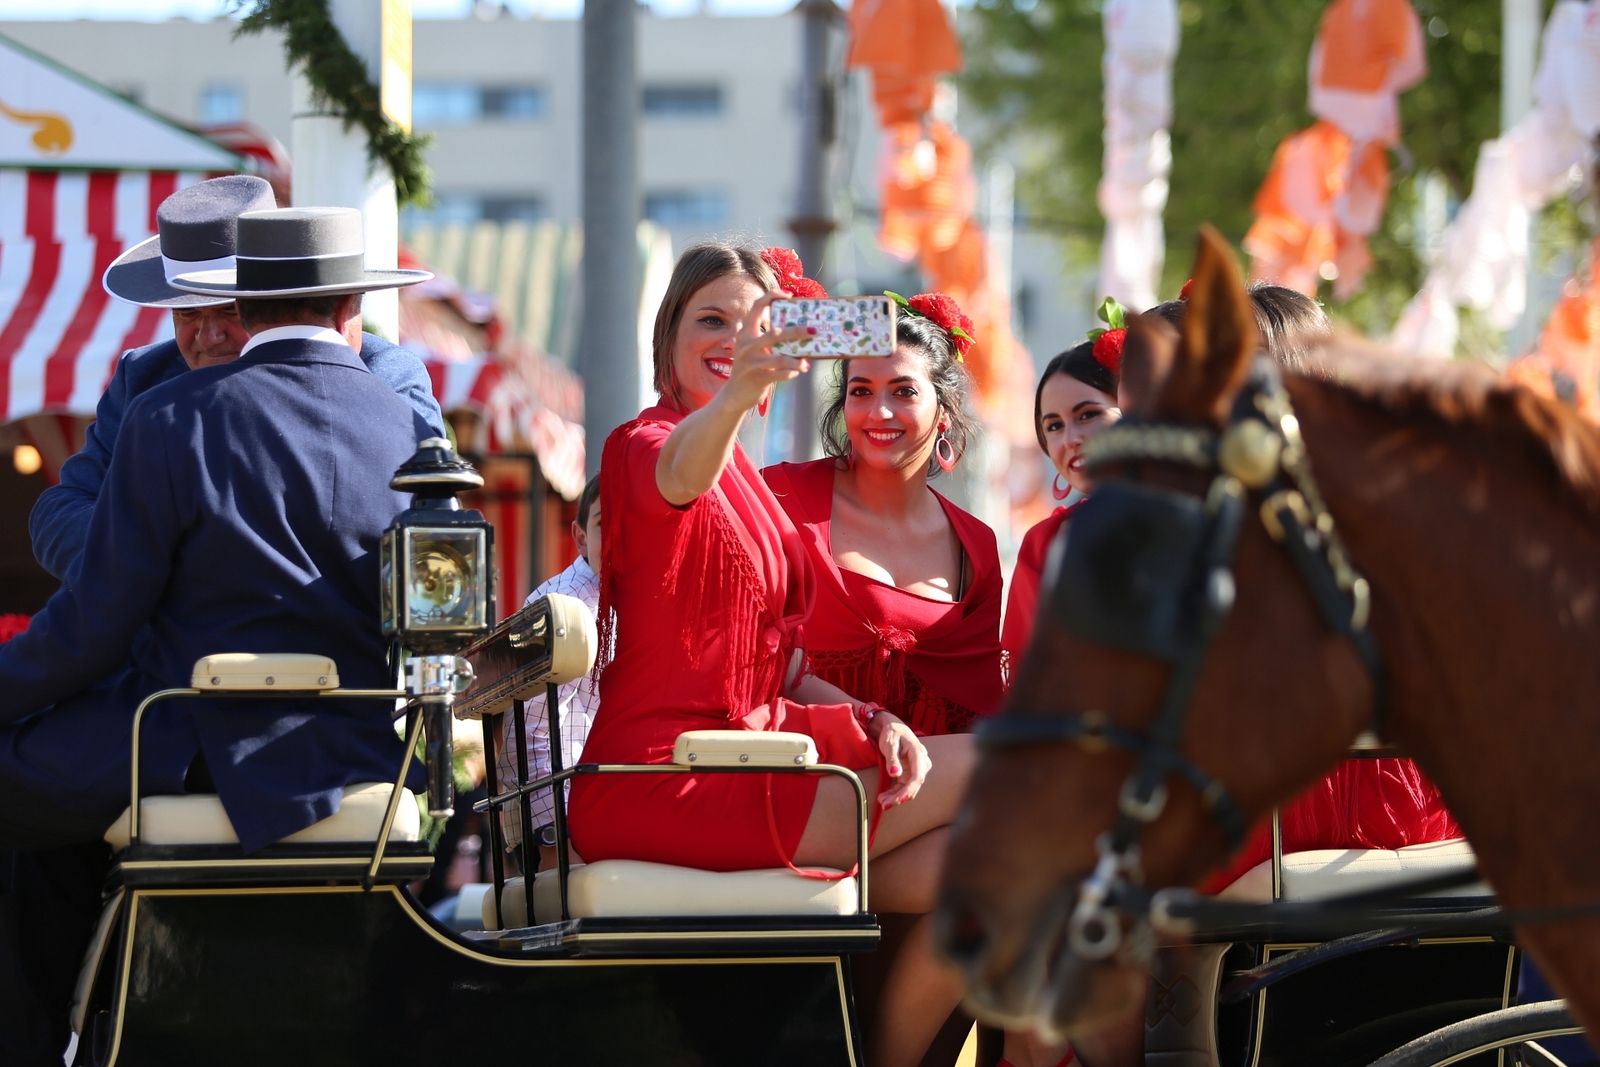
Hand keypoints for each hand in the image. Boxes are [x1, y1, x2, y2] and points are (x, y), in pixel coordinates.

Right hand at [713, 290, 812, 414]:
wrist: (734, 395)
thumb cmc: (749, 368)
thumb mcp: (751, 348)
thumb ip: (765, 336)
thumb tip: (792, 325)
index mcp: (745, 332)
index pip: (756, 307)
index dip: (772, 296)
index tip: (789, 296)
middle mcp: (746, 345)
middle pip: (774, 333)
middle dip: (796, 331)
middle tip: (813, 331)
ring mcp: (751, 362)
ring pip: (779, 358)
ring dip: (796, 360)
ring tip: (806, 363)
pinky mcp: (757, 378)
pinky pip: (780, 374)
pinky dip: (791, 372)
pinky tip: (797, 371)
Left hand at [871, 712, 929, 808]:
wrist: (894, 727)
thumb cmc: (892, 732)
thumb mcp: (889, 743)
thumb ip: (892, 758)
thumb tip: (895, 774)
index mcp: (918, 754)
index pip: (917, 776)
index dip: (909, 790)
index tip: (899, 800)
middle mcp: (921, 763)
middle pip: (913, 785)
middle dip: (900, 797)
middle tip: (885, 804)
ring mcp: (916, 769)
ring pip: (908, 788)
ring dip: (896, 797)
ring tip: (882, 802)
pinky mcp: (909, 773)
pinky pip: (903, 786)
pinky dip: (894, 793)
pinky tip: (884, 798)